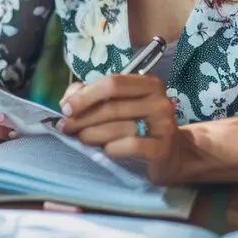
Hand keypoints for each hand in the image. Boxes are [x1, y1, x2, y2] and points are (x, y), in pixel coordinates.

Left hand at [56, 75, 190, 184]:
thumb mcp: (117, 105)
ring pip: (117, 127)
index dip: (85, 96)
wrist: (172, 155)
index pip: (111, 83)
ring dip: (91, 134)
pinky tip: (106, 151)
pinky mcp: (162, 148)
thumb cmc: (137, 126)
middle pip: (111, 107)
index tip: (66, 108)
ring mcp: (164, 125)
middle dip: (82, 118)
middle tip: (66, 127)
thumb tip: (67, 102)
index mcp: (148, 84)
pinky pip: (129, 146)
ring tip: (81, 138)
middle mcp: (159, 101)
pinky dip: (111, 149)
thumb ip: (90, 96)